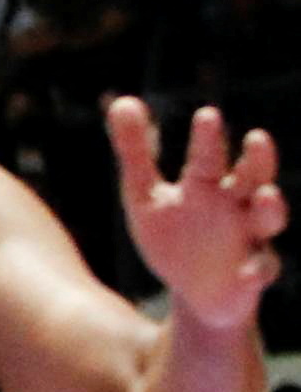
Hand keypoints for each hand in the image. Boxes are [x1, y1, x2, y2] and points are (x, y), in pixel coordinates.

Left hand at [107, 95, 283, 330]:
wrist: (194, 291)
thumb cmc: (172, 234)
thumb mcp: (144, 194)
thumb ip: (134, 151)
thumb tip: (120, 100)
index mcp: (206, 186)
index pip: (207, 157)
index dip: (207, 139)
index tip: (207, 114)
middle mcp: (234, 207)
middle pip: (251, 179)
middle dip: (256, 160)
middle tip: (257, 137)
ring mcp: (248, 239)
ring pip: (267, 219)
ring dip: (270, 208)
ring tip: (266, 195)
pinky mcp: (253, 275)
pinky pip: (261, 271)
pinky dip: (256, 270)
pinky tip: (247, 273)